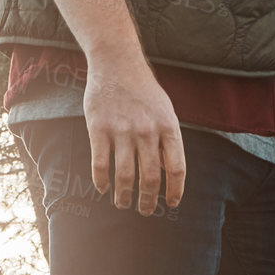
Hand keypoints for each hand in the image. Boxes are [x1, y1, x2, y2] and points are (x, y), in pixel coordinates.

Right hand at [83, 58, 185, 216]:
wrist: (118, 63)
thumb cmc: (144, 90)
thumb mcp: (166, 110)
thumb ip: (167, 139)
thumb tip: (167, 172)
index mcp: (168, 126)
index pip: (176, 167)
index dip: (175, 190)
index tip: (171, 204)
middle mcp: (147, 130)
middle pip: (150, 177)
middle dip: (148, 200)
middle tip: (144, 211)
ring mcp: (122, 130)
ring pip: (124, 175)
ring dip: (124, 195)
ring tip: (123, 203)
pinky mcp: (99, 128)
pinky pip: (100, 164)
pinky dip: (101, 181)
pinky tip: (102, 188)